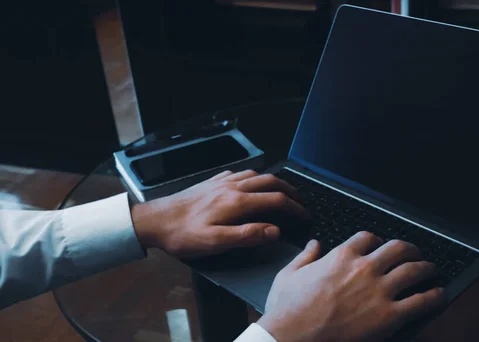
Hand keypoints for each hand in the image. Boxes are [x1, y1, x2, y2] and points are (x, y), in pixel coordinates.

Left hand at [130, 170, 307, 257]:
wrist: (154, 220)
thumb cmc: (182, 234)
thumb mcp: (215, 242)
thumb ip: (247, 235)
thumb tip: (273, 231)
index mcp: (236, 202)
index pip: (276, 200)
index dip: (295, 208)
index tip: (304, 215)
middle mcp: (232, 187)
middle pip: (270, 182)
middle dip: (290, 190)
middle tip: (301, 200)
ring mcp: (221, 182)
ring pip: (256, 175)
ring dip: (274, 181)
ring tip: (283, 190)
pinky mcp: (211, 183)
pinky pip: (239, 173)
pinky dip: (253, 177)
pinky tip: (251, 182)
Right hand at [258, 232, 444, 341]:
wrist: (292, 338)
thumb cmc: (287, 311)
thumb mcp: (289, 274)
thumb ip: (305, 256)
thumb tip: (314, 244)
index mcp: (341, 256)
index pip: (368, 238)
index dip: (377, 240)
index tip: (380, 245)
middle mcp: (364, 268)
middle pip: (398, 248)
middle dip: (409, 249)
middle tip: (414, 254)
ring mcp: (378, 291)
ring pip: (414, 270)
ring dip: (426, 267)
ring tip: (431, 269)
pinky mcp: (388, 316)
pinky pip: (420, 301)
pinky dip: (434, 296)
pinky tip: (438, 294)